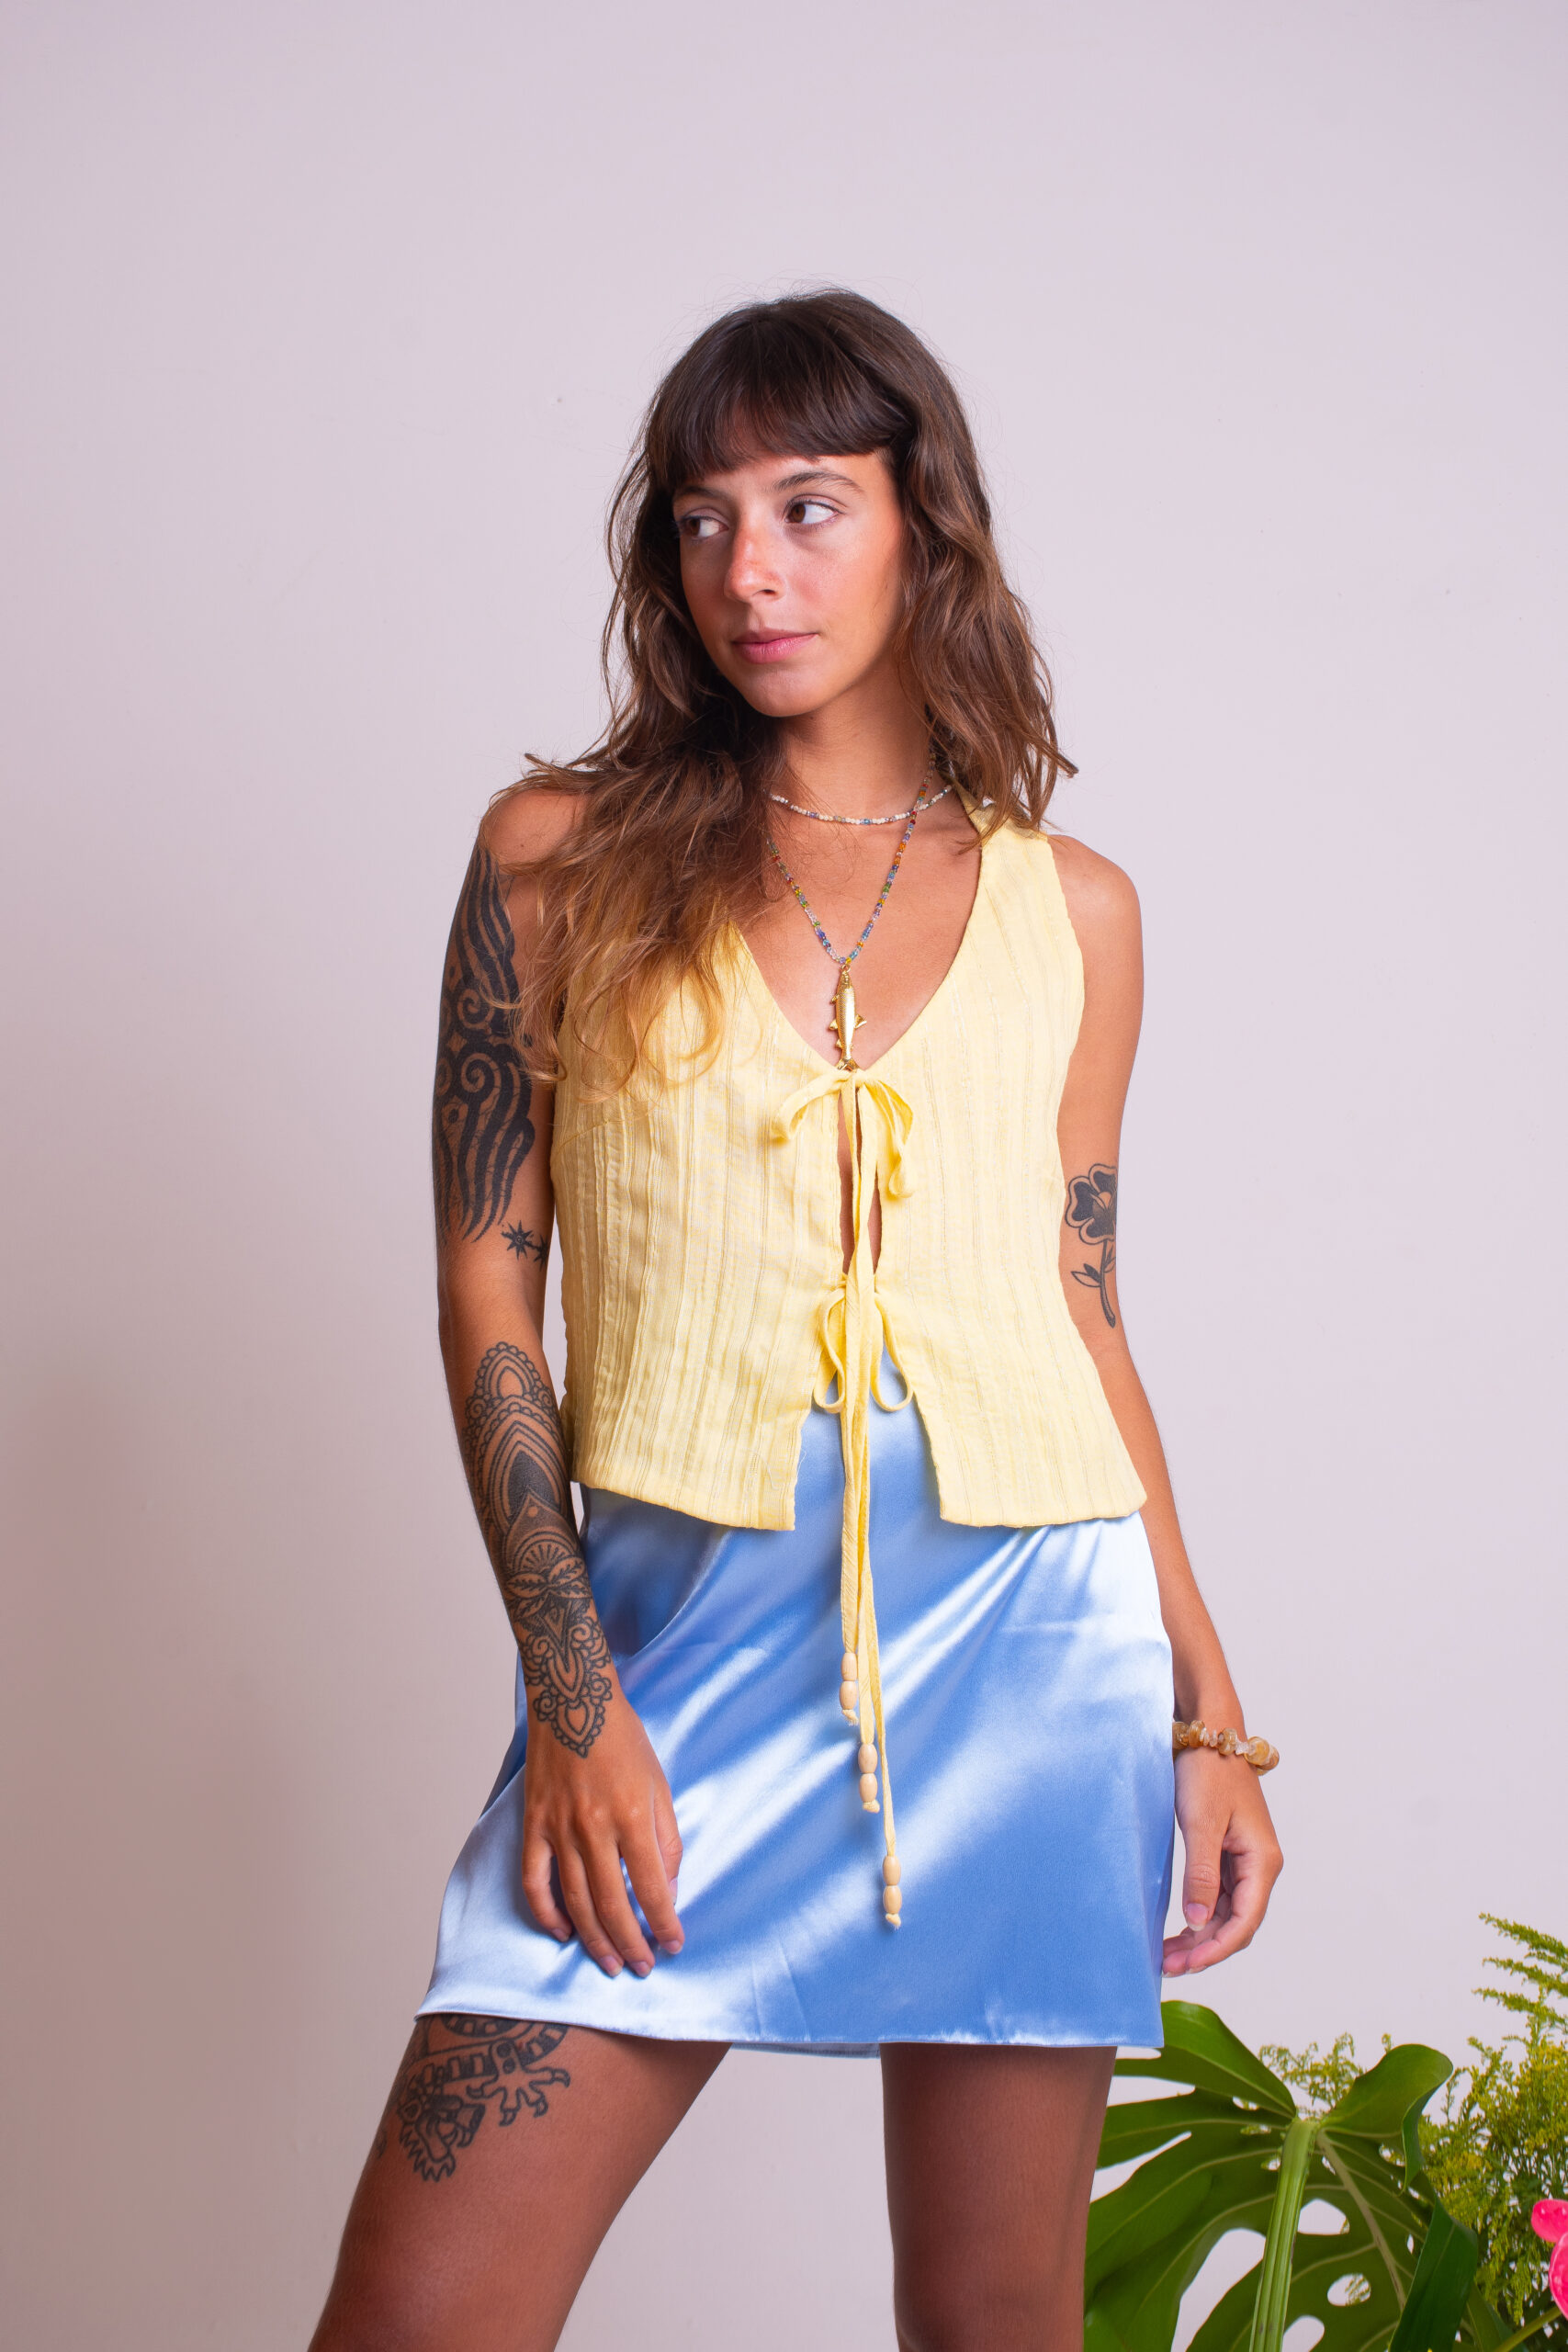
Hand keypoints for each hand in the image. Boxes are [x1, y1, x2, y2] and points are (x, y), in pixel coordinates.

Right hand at [520, 1685, 683, 1979]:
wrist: (572, 1699)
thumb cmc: (622, 1738)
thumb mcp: (659, 1784)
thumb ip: (667, 1838)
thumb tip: (668, 1887)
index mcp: (632, 1816)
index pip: (652, 1888)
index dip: (665, 1924)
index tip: (673, 1945)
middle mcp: (593, 1828)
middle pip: (612, 1905)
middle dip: (631, 1944)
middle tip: (642, 1967)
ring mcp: (558, 1828)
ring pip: (575, 1901)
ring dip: (594, 1940)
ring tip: (610, 1963)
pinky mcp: (532, 1825)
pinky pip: (535, 1881)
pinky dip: (546, 1914)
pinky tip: (563, 1933)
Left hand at [1162, 1749, 1282, 1976]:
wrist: (1208, 1732)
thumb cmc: (1207, 1771)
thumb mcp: (1201, 1823)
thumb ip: (1201, 1873)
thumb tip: (1199, 1921)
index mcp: (1262, 1861)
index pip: (1245, 1922)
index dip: (1216, 1949)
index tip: (1186, 1965)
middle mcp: (1258, 1865)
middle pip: (1236, 1923)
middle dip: (1204, 1948)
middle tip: (1167, 1966)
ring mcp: (1244, 1860)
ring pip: (1226, 1912)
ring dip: (1200, 1935)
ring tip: (1167, 1954)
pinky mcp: (1227, 1852)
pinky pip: (1217, 1895)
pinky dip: (1199, 1914)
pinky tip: (1178, 1927)